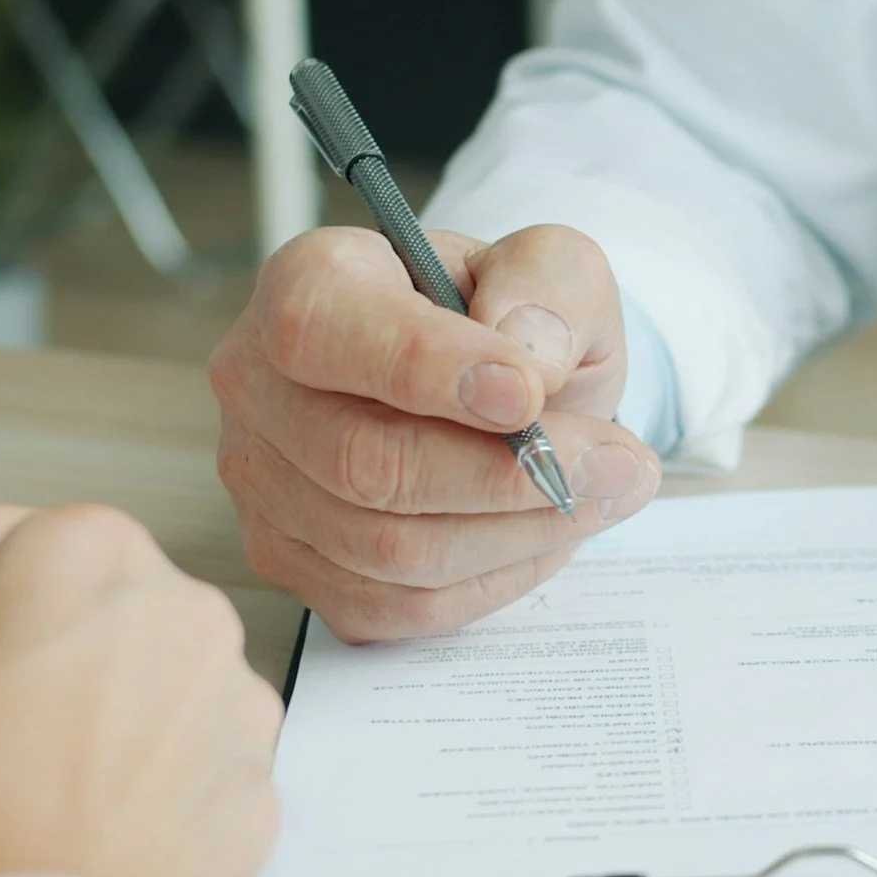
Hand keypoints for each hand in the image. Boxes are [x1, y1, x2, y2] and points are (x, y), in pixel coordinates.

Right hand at [0, 505, 281, 876]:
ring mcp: (237, 703)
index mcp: (88, 551)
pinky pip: (206, 777)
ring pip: (174, 695)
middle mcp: (185, 610)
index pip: (44, 550)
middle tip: (5, 735)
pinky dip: (165, 801)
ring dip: (127, 729)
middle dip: (77, 662)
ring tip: (50, 798)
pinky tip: (102, 838)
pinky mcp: (262, 787)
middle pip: (124, 617)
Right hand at [210, 223, 662, 641]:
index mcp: (309, 284)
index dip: (427, 369)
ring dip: (516, 534)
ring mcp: (264, 486)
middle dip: (507, 474)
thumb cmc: (515, 322)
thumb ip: (549, 287)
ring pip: (386, 549)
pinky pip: (394, 605)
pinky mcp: (295, 564)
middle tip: (618, 465)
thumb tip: (526, 361)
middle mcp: (258, 385)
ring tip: (601, 496)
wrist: (504, 387)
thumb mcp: (555, 270)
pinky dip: (490, 581)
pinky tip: (544, 536)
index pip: (323, 330)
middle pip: (362, 462)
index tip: (528, 393)